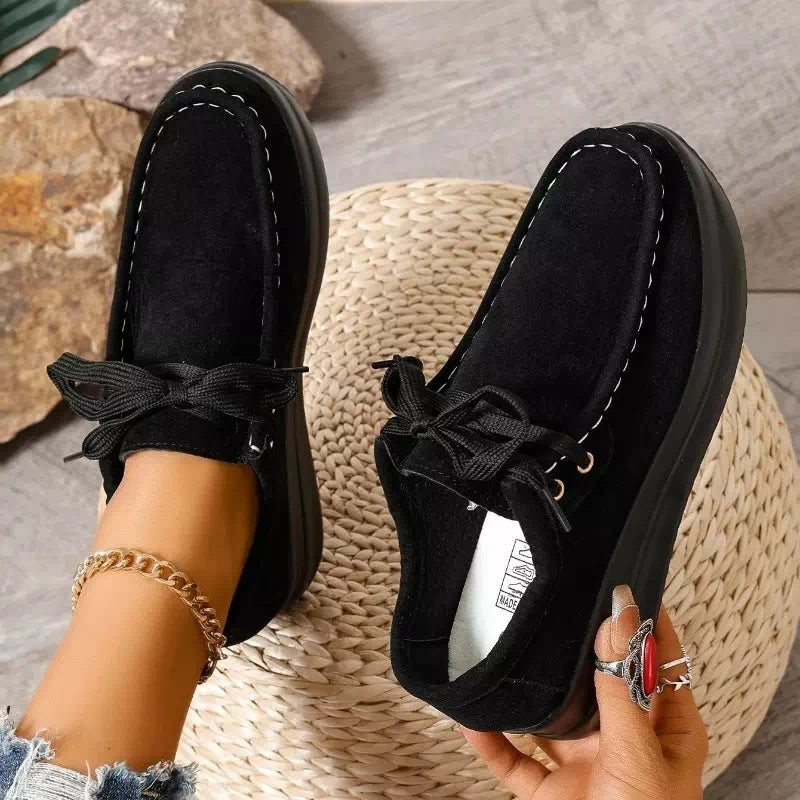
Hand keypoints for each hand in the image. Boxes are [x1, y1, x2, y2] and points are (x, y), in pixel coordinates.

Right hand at [462, 586, 707, 798]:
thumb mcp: (638, 754)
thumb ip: (621, 689)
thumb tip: (618, 624)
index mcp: (664, 732)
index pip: (660, 663)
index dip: (647, 624)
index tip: (625, 585)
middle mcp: (623, 742)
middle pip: (599, 681)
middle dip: (577, 651)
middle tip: (557, 609)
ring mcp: (584, 765)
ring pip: (550, 717)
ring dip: (527, 695)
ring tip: (509, 658)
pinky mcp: (550, 792)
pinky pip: (513, 759)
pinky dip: (491, 740)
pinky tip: (474, 718)